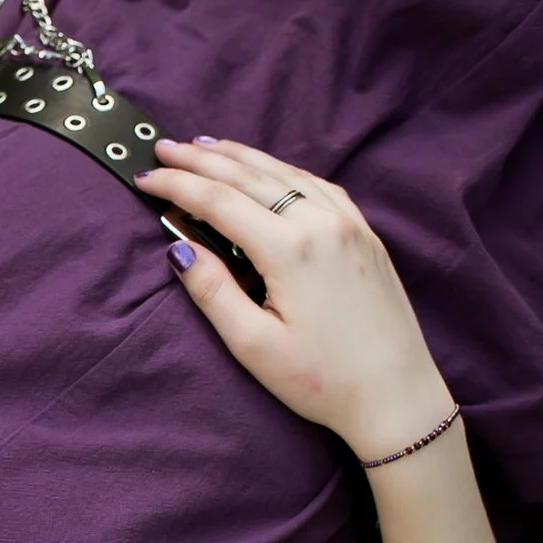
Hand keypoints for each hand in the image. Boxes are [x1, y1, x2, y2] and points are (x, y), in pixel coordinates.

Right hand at [138, 138, 455, 461]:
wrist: (397, 395)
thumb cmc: (323, 381)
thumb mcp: (253, 345)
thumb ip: (213, 291)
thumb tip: (179, 249)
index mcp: (291, 250)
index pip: (218, 201)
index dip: (176, 186)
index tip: (144, 179)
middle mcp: (323, 224)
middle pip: (249, 176)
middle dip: (201, 160)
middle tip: (164, 147)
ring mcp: (349, 224)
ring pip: (285, 173)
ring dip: (241, 157)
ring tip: (206, 147)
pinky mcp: (365, 234)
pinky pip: (317, 185)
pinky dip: (282, 170)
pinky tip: (267, 170)